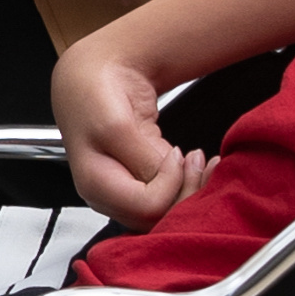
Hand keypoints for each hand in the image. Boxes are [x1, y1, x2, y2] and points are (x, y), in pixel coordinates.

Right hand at [50, 41, 204, 227]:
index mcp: (95, 186)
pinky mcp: (140, 185)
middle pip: (158, 218)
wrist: (89, 77)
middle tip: (202, 160)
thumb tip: (172, 180)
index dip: (171, 183)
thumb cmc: (93, 96)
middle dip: (188, 191)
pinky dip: (188, 184)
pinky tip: (197, 166)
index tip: (178, 152)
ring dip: (193, 189)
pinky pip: (168, 198)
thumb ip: (143, 159)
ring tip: (206, 162)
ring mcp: (125, 194)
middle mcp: (109, 198)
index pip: (147, 206)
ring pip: (166, 212)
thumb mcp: (117, 124)